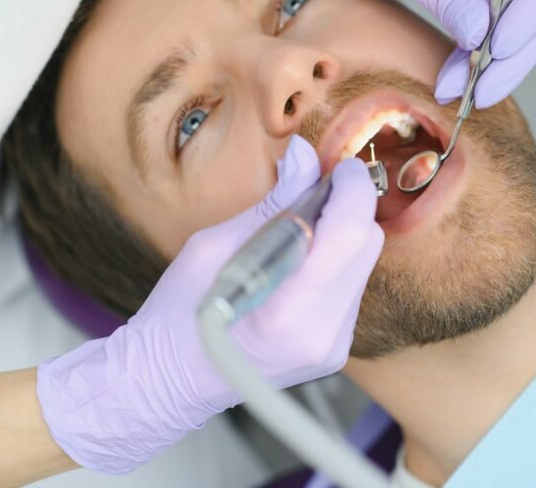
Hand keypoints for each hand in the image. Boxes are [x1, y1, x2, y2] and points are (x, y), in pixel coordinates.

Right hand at [36, 136, 382, 473]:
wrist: (169, 380)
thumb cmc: (179, 312)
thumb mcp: (215, 246)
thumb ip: (273, 203)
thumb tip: (304, 155)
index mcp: (288, 310)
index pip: (351, 233)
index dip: (352, 189)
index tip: (339, 166)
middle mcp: (322, 333)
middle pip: (366, 246)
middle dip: (348, 208)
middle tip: (314, 189)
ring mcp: (332, 347)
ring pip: (362, 265)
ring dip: (341, 235)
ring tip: (299, 228)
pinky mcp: (334, 350)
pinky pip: (350, 288)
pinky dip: (333, 262)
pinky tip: (299, 262)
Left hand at [263, 0, 535, 108]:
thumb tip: (480, 36)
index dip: (535, 7)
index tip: (497, 43)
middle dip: (517, 51)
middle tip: (483, 90)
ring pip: (525, 24)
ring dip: (499, 64)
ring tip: (465, 94)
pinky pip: (495, 30)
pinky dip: (477, 59)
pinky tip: (454, 82)